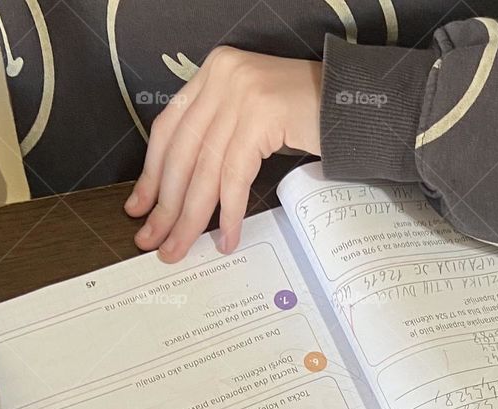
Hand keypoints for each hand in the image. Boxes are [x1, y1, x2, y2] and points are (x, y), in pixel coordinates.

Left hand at [125, 48, 321, 261]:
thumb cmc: (308, 118)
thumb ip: (220, 138)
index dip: (152, 173)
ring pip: (204, 169)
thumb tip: (184, 193)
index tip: (140, 207)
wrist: (358, 105)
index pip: (169, 128)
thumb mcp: (253, 120)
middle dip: (166, 205)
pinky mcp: (262, 114)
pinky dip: (229, 213)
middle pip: (182, 152)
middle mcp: (223, 76)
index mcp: (214, 73)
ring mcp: (242, 92)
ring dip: (191, 217)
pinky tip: (226, 238)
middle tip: (154, 240)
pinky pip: (234, 176)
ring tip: (180, 248)